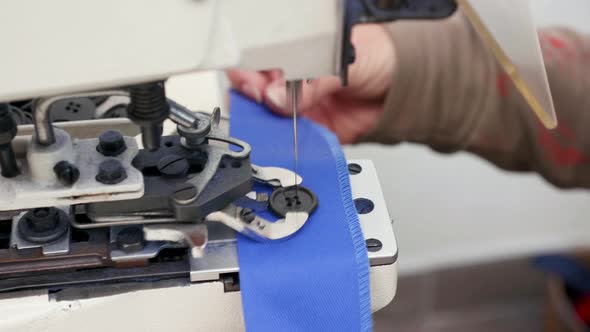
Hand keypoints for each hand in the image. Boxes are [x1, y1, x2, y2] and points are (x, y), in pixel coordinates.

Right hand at [226, 24, 395, 143]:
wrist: (411, 86)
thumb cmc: (384, 57)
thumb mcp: (343, 61)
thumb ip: (310, 81)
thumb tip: (277, 96)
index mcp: (302, 53)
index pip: (266, 61)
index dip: (251, 70)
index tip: (244, 78)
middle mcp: (299, 80)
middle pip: (263, 91)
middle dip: (252, 96)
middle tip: (252, 98)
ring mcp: (307, 106)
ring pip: (273, 116)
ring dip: (263, 120)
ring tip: (259, 119)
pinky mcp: (318, 129)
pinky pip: (295, 138)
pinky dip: (283, 140)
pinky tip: (277, 136)